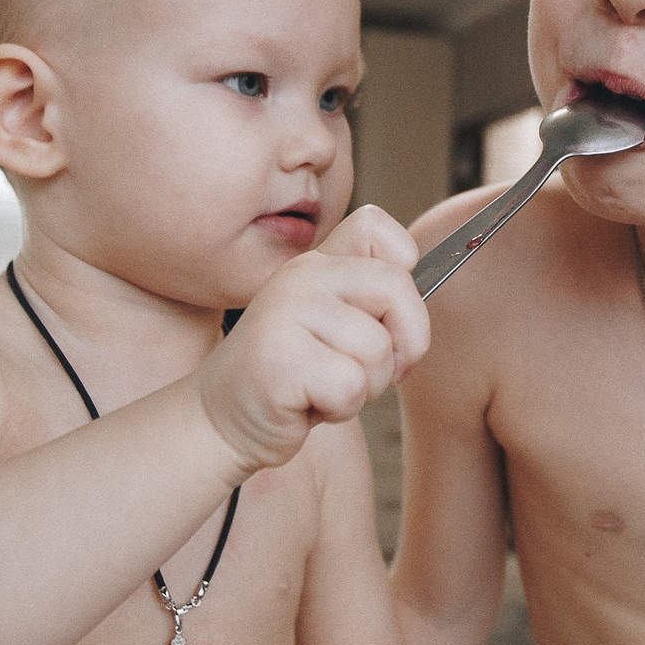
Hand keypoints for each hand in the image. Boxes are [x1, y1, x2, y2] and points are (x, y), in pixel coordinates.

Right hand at [195, 206, 428, 475]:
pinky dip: (339, 408)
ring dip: (364, 387)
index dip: (403, 265)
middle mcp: (301, 275)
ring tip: (324, 387)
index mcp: (317, 262)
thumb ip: (369, 300)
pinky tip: (306, 404)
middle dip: (404, 345)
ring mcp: (286, 312)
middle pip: (397, 290)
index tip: (388, 312)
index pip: (376, 226)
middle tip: (370, 370)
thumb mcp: (331, 325)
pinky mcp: (279, 357)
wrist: (223, 419)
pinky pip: (351, 385)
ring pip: (378, 349)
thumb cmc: (292, 378)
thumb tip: (420, 300)